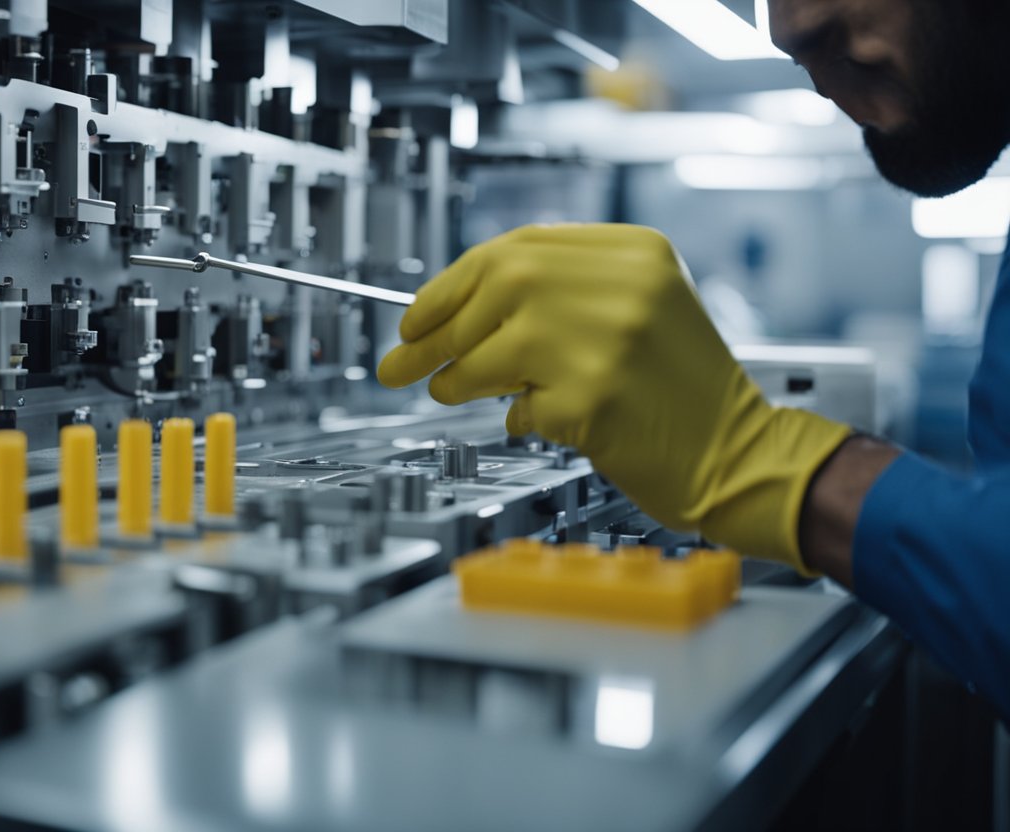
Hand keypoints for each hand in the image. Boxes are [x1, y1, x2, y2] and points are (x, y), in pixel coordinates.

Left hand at [378, 224, 850, 567]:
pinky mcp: (596, 400)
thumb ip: (562, 293)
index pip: (514, 251)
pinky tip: (532, 421)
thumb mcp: (638, 309)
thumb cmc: (679, 389)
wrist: (739, 453)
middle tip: (400, 362)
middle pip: (495, 289)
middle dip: (434, 330)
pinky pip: (521, 405)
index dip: (451, 285)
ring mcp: (610, 341)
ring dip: (458, 376)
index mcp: (633, 253)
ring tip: (450, 391)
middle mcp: (623, 287)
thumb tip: (453, 311)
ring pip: (492, 346)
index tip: (414, 317)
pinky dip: (515, 417)